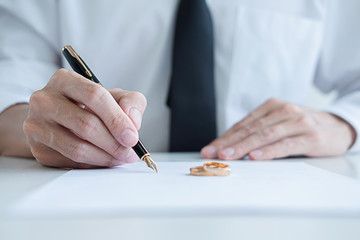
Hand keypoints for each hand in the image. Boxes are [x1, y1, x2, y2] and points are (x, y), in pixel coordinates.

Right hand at [23, 69, 146, 167]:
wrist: (58, 118)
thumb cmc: (89, 105)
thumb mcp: (114, 96)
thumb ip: (130, 102)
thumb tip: (132, 122)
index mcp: (65, 80)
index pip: (94, 97)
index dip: (116, 119)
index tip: (132, 136)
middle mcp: (44, 100)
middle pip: (86, 124)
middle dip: (114, 143)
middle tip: (129, 152)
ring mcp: (37, 125)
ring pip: (77, 148)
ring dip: (105, 157)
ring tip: (121, 157)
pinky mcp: (38, 148)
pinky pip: (70, 162)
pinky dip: (93, 164)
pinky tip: (104, 159)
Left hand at [201, 98, 355, 159]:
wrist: (338, 126)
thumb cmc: (302, 126)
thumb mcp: (279, 122)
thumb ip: (258, 131)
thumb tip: (230, 145)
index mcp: (272, 106)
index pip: (243, 124)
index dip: (224, 137)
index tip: (209, 148)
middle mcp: (283, 111)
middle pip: (250, 129)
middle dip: (229, 142)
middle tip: (212, 153)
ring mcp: (297, 122)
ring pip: (265, 135)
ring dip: (244, 147)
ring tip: (228, 156)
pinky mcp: (310, 136)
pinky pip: (285, 144)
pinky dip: (269, 151)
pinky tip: (256, 157)